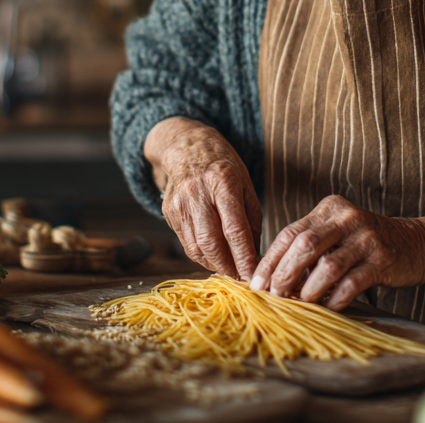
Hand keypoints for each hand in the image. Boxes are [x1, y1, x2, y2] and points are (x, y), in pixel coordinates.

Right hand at [144, 118, 261, 278]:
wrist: (185, 146)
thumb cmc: (222, 165)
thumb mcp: (245, 184)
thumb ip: (252, 219)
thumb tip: (256, 253)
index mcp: (222, 182)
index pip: (234, 229)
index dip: (244, 256)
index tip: (253, 275)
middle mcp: (198, 193)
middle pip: (211, 242)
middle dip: (228, 266)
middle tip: (241, 278)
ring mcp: (179, 203)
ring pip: (196, 247)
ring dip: (214, 264)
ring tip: (229, 269)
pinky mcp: (168, 212)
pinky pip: (186, 242)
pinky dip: (201, 255)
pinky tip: (213, 256)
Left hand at [249, 195, 424, 310]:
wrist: (418, 243)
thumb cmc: (367, 244)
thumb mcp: (338, 234)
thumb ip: (311, 248)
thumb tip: (273, 278)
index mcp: (329, 209)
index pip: (290, 232)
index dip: (270, 259)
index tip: (256, 283)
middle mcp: (347, 218)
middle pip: (305, 245)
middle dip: (285, 273)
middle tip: (275, 296)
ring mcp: (366, 238)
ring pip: (327, 265)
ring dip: (309, 289)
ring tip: (300, 303)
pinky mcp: (383, 260)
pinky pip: (352, 283)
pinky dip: (336, 298)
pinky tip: (329, 307)